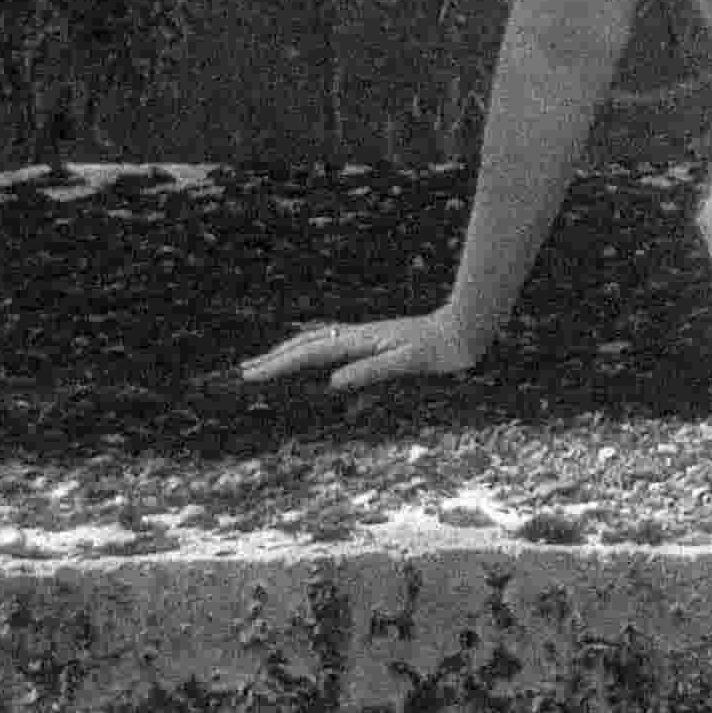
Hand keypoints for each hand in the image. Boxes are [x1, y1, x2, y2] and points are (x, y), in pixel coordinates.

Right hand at [241, 307, 488, 389]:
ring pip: (319, 339)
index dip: (277, 365)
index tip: (250, 376)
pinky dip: (315, 348)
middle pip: (307, 343)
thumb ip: (371, 371)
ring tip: (269, 361)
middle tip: (245, 371)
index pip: (308, 354)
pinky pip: (335, 342)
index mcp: (359, 342)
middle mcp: (358, 335)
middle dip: (275, 357)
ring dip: (291, 350)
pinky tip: (316, 355)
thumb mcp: (407, 363)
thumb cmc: (440, 349)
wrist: (466, 330)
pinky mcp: (377, 340)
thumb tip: (332, 382)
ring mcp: (367, 335)